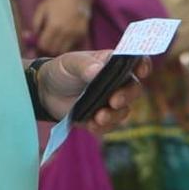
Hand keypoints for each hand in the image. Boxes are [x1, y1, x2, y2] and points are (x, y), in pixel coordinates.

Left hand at [29, 0, 90, 55]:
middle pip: (53, 51)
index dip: (39, 46)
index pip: (44, 45)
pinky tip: (64, 40)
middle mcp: (65, 32)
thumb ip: (35, 24)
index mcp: (53, 26)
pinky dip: (67, 47)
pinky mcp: (82, 34)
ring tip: (54, 43)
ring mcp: (75, 34)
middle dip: (47, 49)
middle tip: (45, 44)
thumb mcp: (41, 8)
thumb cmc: (57, 0)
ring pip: (63, 52)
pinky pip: (73, 48)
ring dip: (57, 50)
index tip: (38, 43)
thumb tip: (30, 37)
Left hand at [35, 51, 152, 129]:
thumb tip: (98, 69)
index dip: (143, 65)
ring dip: (114, 116)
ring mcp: (109, 102)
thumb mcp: (70, 63)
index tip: (141, 71)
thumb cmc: (61, 70)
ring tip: (99, 117)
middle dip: (127, 96)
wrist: (45, 92)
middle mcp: (116, 83)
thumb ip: (84, 65)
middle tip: (114, 101)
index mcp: (113, 63)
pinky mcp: (100, 118)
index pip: (136, 62)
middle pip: (134, 89)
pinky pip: (109, 125)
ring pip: (123, 111)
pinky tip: (91, 125)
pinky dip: (102, 127)